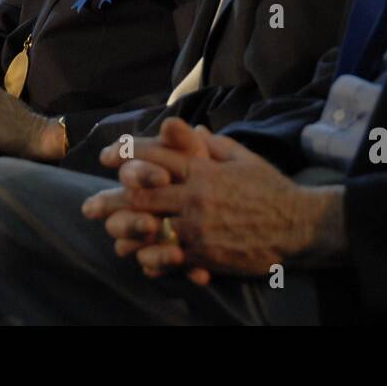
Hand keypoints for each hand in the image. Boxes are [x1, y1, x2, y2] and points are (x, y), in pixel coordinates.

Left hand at [84, 118, 336, 283]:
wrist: (298, 225)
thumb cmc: (270, 188)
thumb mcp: (243, 156)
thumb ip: (211, 143)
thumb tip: (188, 128)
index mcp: (204, 167)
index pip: (157, 155)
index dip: (128, 154)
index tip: (107, 155)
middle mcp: (196, 194)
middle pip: (143, 195)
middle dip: (112, 200)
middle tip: (88, 207)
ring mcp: (199, 226)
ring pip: (150, 227)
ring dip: (123, 231)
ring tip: (106, 233)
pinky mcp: (205, 253)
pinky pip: (169, 255)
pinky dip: (149, 256)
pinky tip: (135, 257)